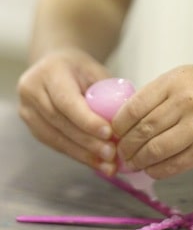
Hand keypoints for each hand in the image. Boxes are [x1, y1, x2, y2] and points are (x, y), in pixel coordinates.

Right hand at [17, 48, 116, 174]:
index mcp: (50, 71)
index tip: (108, 133)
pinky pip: (54, 144)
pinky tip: (95, 162)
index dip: (87, 120)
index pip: (66, 100)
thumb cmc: (80, 68)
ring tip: (107, 164)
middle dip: (88, 141)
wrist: (55, 65)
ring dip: (83, 154)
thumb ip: (107, 92)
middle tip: (111, 154)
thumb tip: (126, 120)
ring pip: (55, 138)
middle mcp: (32, 90)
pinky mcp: (30, 126)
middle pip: (60, 122)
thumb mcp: (95, 71)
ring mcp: (27, 109)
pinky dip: (77, 154)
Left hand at [112, 64, 192, 178]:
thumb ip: (158, 94)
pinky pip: (173, 166)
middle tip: (119, 151)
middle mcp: (188, 103)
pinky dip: (156, 170)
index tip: (113, 131)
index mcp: (178, 81)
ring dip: (138, 161)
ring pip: (154, 152)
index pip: (134, 107)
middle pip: (142, 131)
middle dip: (125, 145)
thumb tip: (125, 118)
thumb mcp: (187, 76)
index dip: (118, 124)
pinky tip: (151, 167)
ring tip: (132, 161)